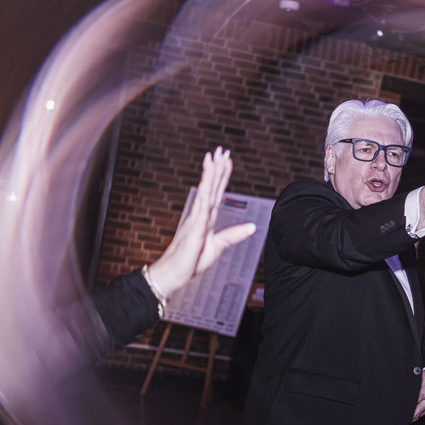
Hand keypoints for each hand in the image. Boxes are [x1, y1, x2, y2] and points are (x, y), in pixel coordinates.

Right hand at [147, 148, 255, 297]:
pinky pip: (199, 211)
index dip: (222, 175)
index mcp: (206, 217)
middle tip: (220, 149)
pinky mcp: (193, 230)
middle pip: (211, 187)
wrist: (172, 274)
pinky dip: (203, 196)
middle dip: (216, 168)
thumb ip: (233, 235)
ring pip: (205, 193)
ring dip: (209, 175)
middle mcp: (201, 215)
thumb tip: (252, 227)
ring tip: (212, 157)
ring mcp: (195, 220)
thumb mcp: (217, 247)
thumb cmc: (191, 261)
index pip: (216, 192)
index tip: (226, 159)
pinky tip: (206, 185)